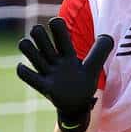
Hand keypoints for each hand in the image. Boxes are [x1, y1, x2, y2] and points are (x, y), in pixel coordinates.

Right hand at [16, 17, 113, 131]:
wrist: (77, 106)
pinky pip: (26, 75)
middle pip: (38, 35)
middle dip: (38, 33)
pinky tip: (23, 67)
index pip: (58, 29)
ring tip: (34, 52)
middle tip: (44, 40)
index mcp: (66, 52)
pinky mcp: (43, 86)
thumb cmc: (83, 84)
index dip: (57, 25)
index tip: (57, 27)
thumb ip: (101, 50)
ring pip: (29, 50)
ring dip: (28, 48)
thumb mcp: (95, 66)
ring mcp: (47, 72)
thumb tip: (107, 35)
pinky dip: (22, 70)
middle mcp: (54, 59)